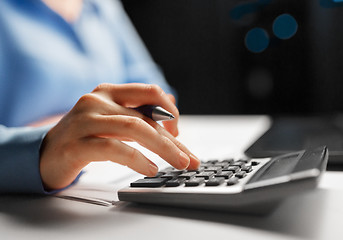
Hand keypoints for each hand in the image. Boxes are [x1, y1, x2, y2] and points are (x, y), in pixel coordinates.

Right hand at [39, 83, 199, 189]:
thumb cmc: (84, 137)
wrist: (44, 154)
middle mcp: (97, 100)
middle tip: (190, 158)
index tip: (178, 132)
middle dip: (172, 140)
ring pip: (134, 128)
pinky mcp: (76, 144)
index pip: (149, 92)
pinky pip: (114, 148)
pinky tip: (150, 168)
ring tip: (178, 163)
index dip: (169, 110)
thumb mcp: (114, 121)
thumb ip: (140, 114)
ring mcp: (85, 120)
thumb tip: (173, 107)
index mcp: (109, 92)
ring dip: (162, 148)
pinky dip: (137, 159)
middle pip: (146, 116)